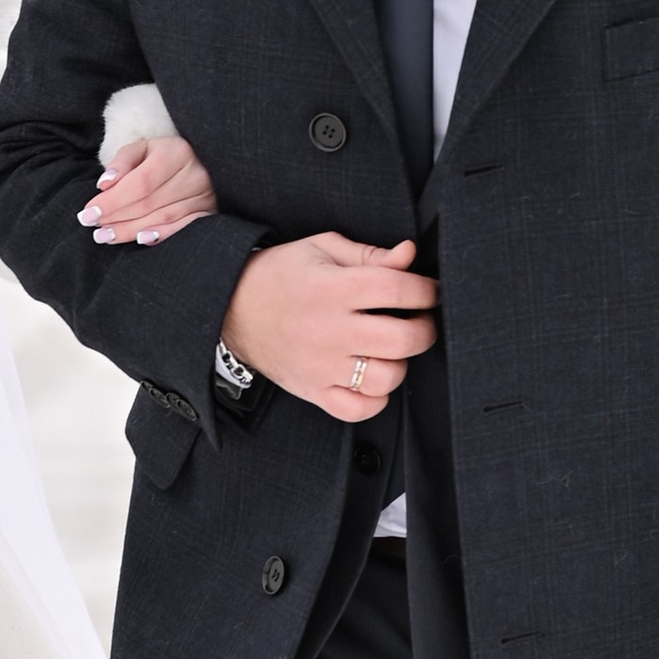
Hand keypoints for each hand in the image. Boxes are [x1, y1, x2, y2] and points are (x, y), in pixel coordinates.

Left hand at [80, 134, 220, 245]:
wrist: (202, 162)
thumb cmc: (164, 156)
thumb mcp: (143, 149)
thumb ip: (122, 162)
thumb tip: (104, 185)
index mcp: (176, 152)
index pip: (140, 183)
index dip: (112, 201)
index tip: (88, 212)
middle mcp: (194, 174)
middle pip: (149, 203)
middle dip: (117, 217)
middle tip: (94, 229)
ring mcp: (204, 195)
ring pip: (162, 218)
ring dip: (130, 230)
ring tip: (105, 237)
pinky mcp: (209, 212)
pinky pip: (184, 228)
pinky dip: (161, 235)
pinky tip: (141, 240)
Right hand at [221, 234, 435, 422]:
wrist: (229, 308)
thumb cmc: (279, 275)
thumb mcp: (320, 249)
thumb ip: (368, 253)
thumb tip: (409, 255)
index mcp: (333, 289)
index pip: (396, 289)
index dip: (425, 290)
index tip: (429, 291)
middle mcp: (329, 330)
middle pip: (401, 340)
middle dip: (424, 329)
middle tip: (419, 321)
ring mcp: (321, 366)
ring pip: (385, 378)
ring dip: (400, 364)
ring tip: (391, 349)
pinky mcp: (312, 390)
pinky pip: (358, 409)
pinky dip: (375, 398)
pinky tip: (371, 377)